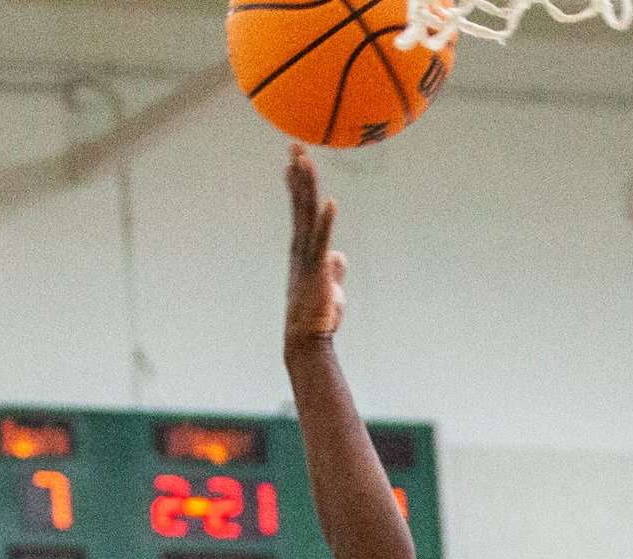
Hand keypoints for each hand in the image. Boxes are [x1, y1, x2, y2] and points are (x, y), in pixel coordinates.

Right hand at [283, 149, 344, 349]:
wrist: (307, 339)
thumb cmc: (318, 315)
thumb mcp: (329, 284)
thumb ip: (333, 266)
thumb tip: (339, 255)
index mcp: (303, 249)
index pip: (300, 209)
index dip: (297, 184)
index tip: (294, 160)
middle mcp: (300, 247)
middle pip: (300, 203)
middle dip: (298, 172)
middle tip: (294, 145)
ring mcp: (307, 257)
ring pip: (307, 215)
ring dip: (307, 186)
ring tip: (304, 160)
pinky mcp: (317, 270)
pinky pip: (322, 241)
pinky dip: (327, 222)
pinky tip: (330, 202)